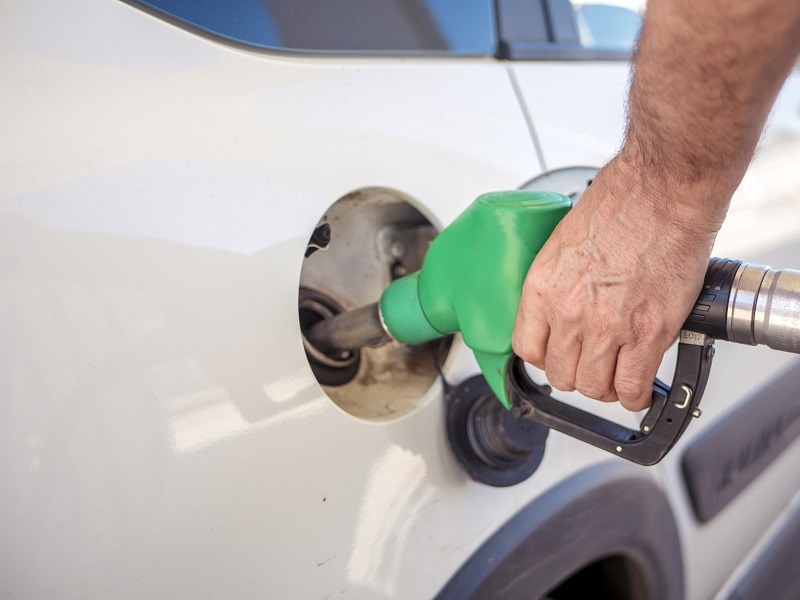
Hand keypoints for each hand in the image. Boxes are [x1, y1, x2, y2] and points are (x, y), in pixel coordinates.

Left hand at [512, 158, 718, 410]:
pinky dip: (635, 395)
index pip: (526, 348)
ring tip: (617, 375)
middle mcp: (569, 311)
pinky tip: (639, 387)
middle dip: (577, 374)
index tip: (558, 355)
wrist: (663, 190)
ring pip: (593, 387)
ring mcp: (608, 326)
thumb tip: (564, 299)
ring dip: (605, 387)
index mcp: (542, 287)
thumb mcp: (563, 241)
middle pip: (560, 375)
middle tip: (593, 365)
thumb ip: (560, 279)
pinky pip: (631, 387)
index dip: (544, 358)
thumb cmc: (621, 202)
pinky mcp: (647, 333)